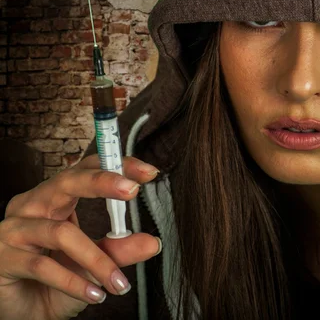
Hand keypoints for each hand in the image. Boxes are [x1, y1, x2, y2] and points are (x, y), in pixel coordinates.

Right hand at [0, 155, 161, 319]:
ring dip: (96, 259)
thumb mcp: (93, 263)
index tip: (148, 172)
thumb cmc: (54, 279)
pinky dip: (73, 282)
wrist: (23, 312)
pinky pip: (43, 266)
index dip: (115, 167)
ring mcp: (14, 230)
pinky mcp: (3, 259)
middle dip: (101, 182)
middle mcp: (32, 206)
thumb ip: (119, 249)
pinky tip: (94, 294)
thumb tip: (151, 242)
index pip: (86, 170)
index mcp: (54, 198)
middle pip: (66, 182)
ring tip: (118, 281)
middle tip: (131, 190)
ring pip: (62, 233)